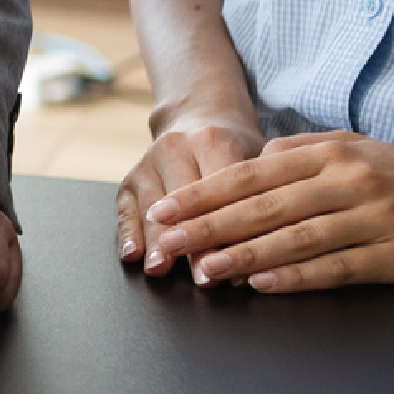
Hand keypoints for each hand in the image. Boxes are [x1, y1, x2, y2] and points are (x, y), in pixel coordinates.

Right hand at [116, 113, 265, 272]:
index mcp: (213, 140)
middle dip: (193, 243)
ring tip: (161, 269)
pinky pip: (125, 208)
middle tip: (203, 277)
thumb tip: (268, 251)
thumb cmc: (235, 150)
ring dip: (157, 242)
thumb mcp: (258, 159)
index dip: (229, 231)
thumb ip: (263, 197)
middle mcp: (175, 146)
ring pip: (151, 206)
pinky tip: (132, 254)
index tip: (237, 265)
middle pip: (184, 202)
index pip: (222, 191)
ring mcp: (147, 161)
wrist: (197, 117)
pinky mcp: (129, 178)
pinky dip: (128, 232)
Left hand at [141, 129, 393, 292]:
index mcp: (332, 153)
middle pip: (265, 206)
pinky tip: (265, 284)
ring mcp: (375, 219)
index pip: (252, 174)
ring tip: (206, 270)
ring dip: (246, 256)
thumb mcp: (355, 146)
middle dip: (209, 226)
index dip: (205, 193)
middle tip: (169, 242)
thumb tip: (250, 163)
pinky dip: (298, 276)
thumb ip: (300, 153)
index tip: (167, 208)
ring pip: (296, 239)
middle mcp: (348, 182)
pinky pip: (338, 267)